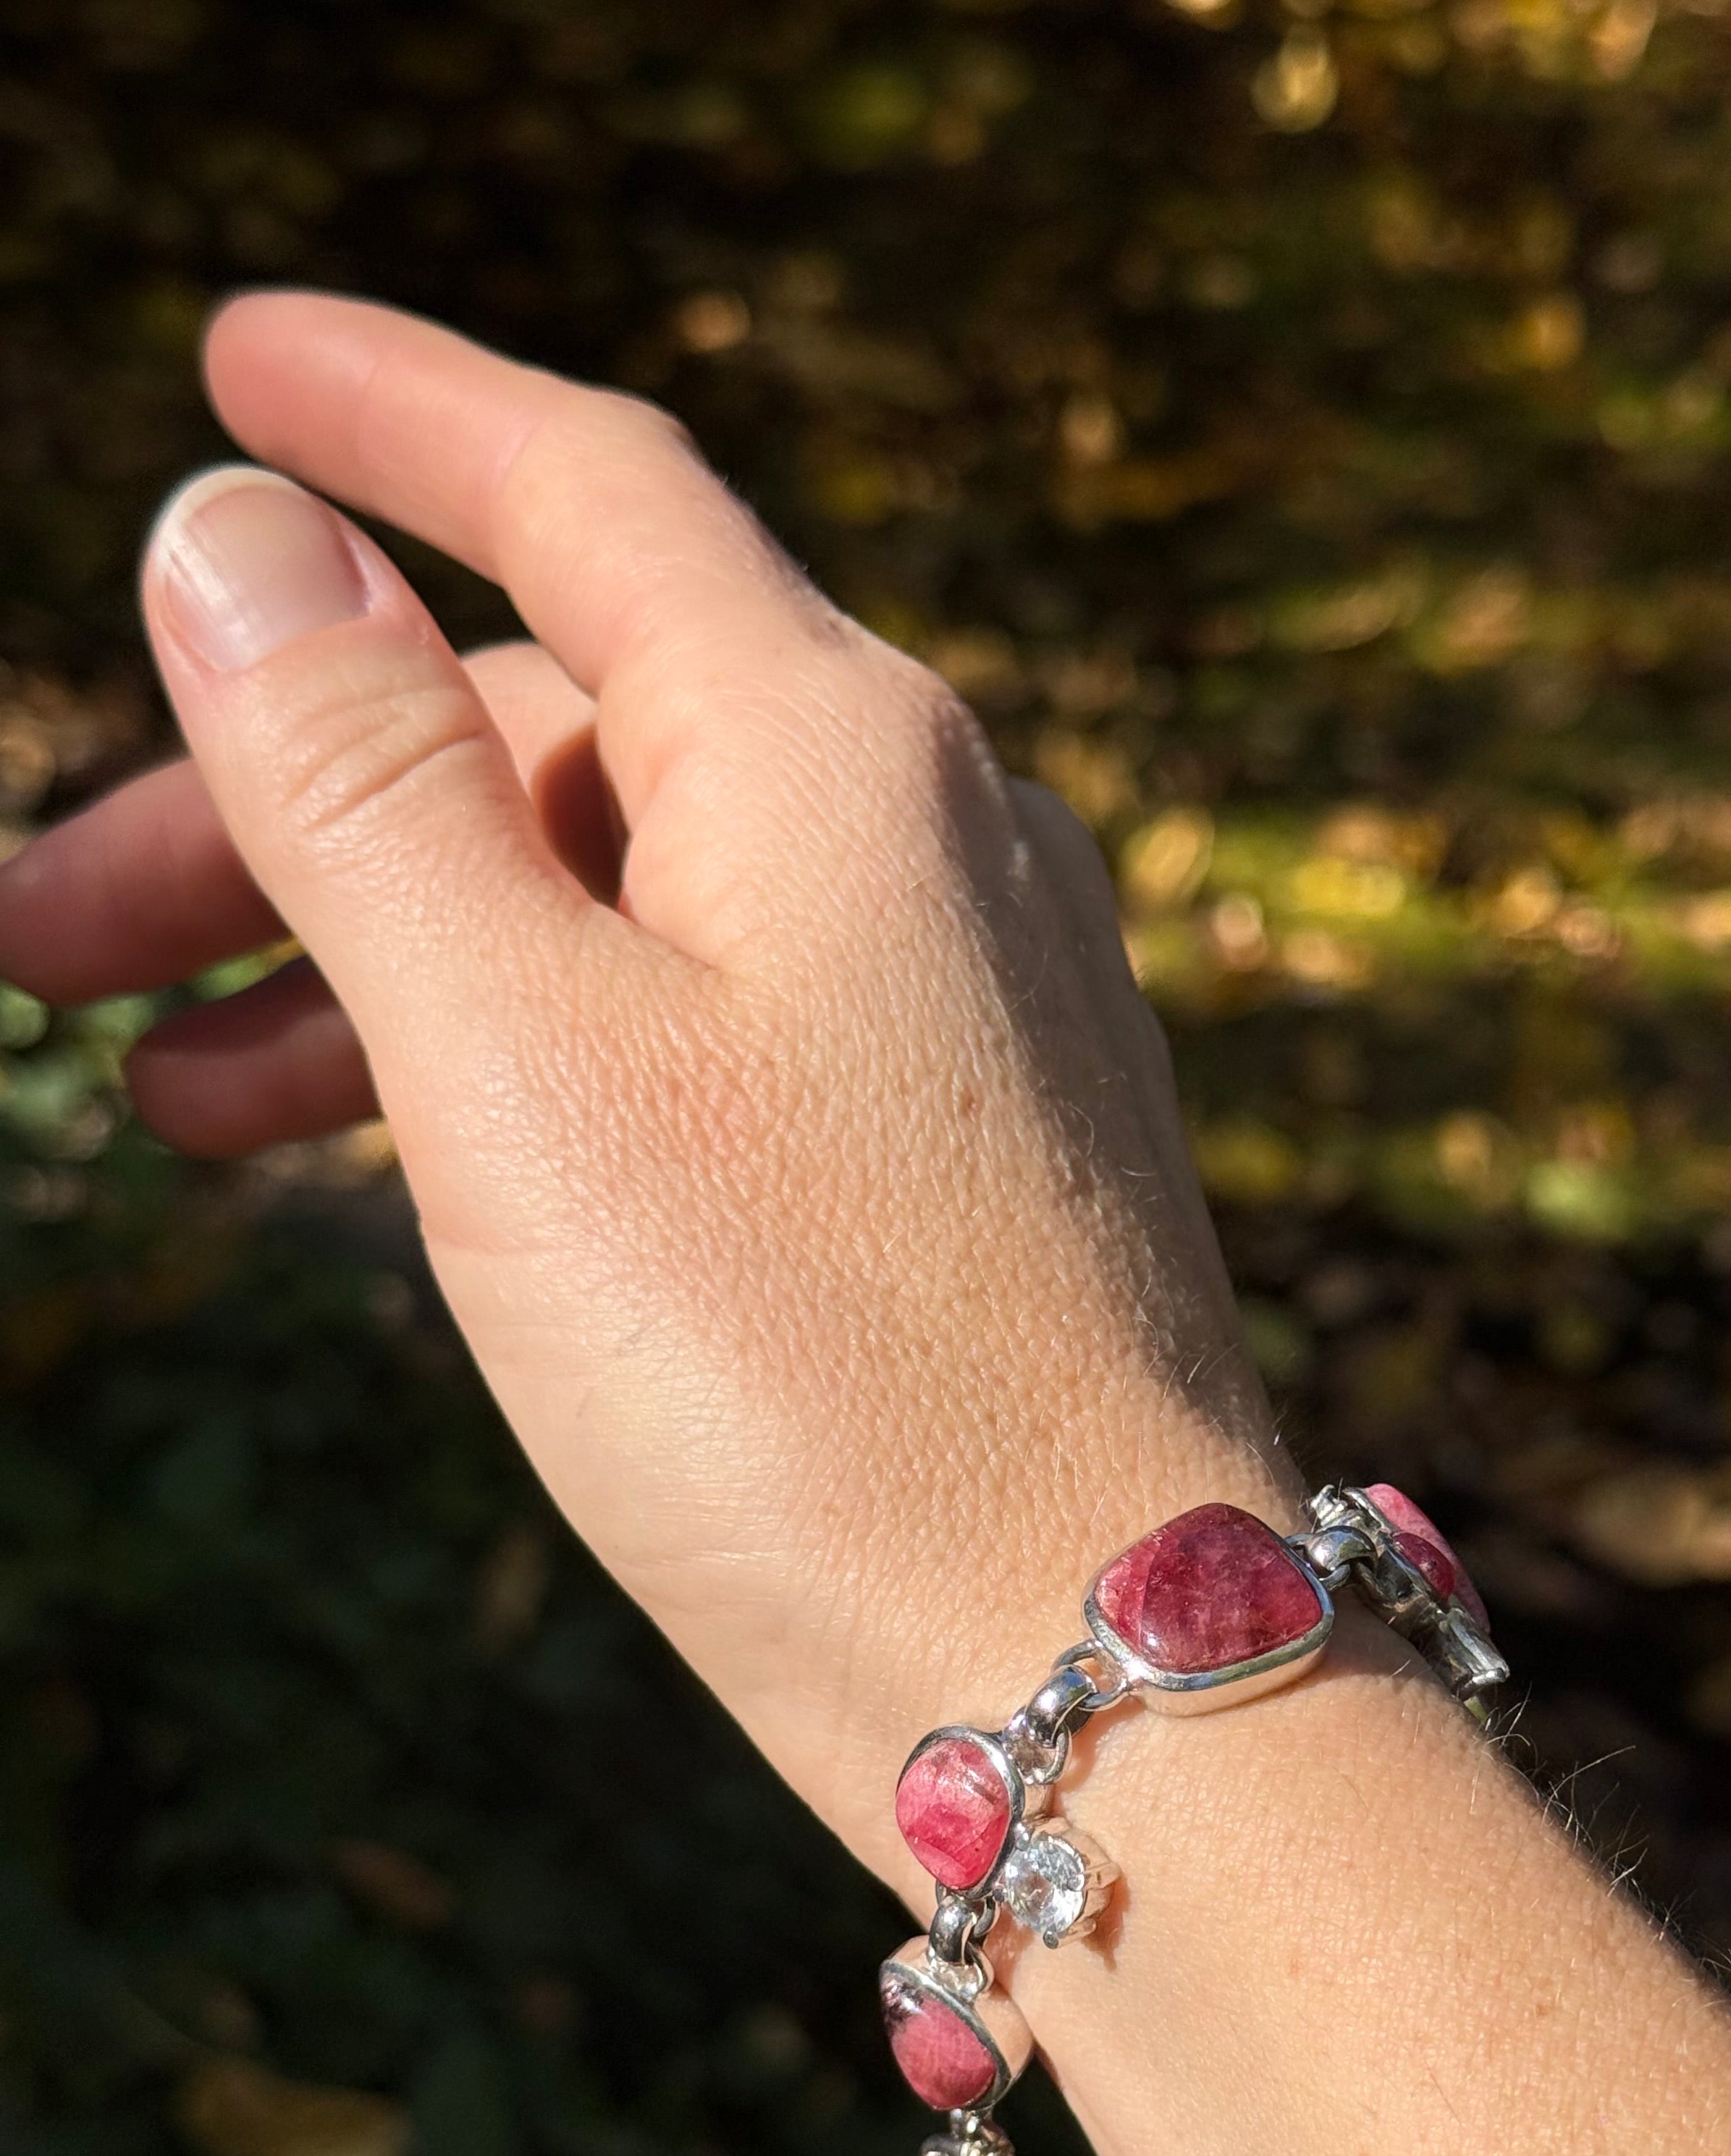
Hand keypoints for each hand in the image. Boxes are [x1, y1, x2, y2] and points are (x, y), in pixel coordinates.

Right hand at [0, 293, 1285, 1886]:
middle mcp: (925, 832)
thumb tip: (238, 536)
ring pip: (605, 897)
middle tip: (38, 923)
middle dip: (279, 796)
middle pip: (553, 723)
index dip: (387, 410)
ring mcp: (954, 995)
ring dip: (367, 959)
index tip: (231, 363)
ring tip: (155, 1092)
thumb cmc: (806, 1379)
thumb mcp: (518, 1054)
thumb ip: (366, 779)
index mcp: (832, 748)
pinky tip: (370, 1160)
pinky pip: (691, 1025)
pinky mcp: (949, 1146)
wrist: (1078, 1669)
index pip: (581, 486)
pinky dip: (519, 1059)